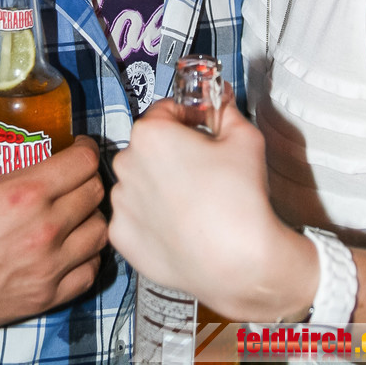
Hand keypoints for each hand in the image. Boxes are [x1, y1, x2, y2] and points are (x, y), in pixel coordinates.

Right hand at [0, 137, 106, 362]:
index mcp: (23, 193)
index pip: (84, 163)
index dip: (86, 149)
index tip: (79, 147)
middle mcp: (43, 229)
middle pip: (95, 193)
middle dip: (88, 177)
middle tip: (75, 174)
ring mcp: (47, 267)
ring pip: (100, 232)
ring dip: (91, 215)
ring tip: (76, 210)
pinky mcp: (44, 298)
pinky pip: (89, 272)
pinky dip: (87, 256)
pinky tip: (71, 246)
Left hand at [109, 100, 317, 321]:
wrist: (239, 263)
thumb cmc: (240, 201)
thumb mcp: (244, 137)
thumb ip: (227, 111)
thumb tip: (221, 101)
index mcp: (152, 133)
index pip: (165, 110)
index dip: (189, 117)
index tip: (201, 128)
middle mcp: (126, 164)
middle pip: (149, 145)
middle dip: (173, 150)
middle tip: (203, 167)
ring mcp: (120, 203)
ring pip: (139, 180)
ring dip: (159, 183)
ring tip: (193, 200)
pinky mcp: (121, 236)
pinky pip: (134, 215)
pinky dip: (151, 217)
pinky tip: (179, 224)